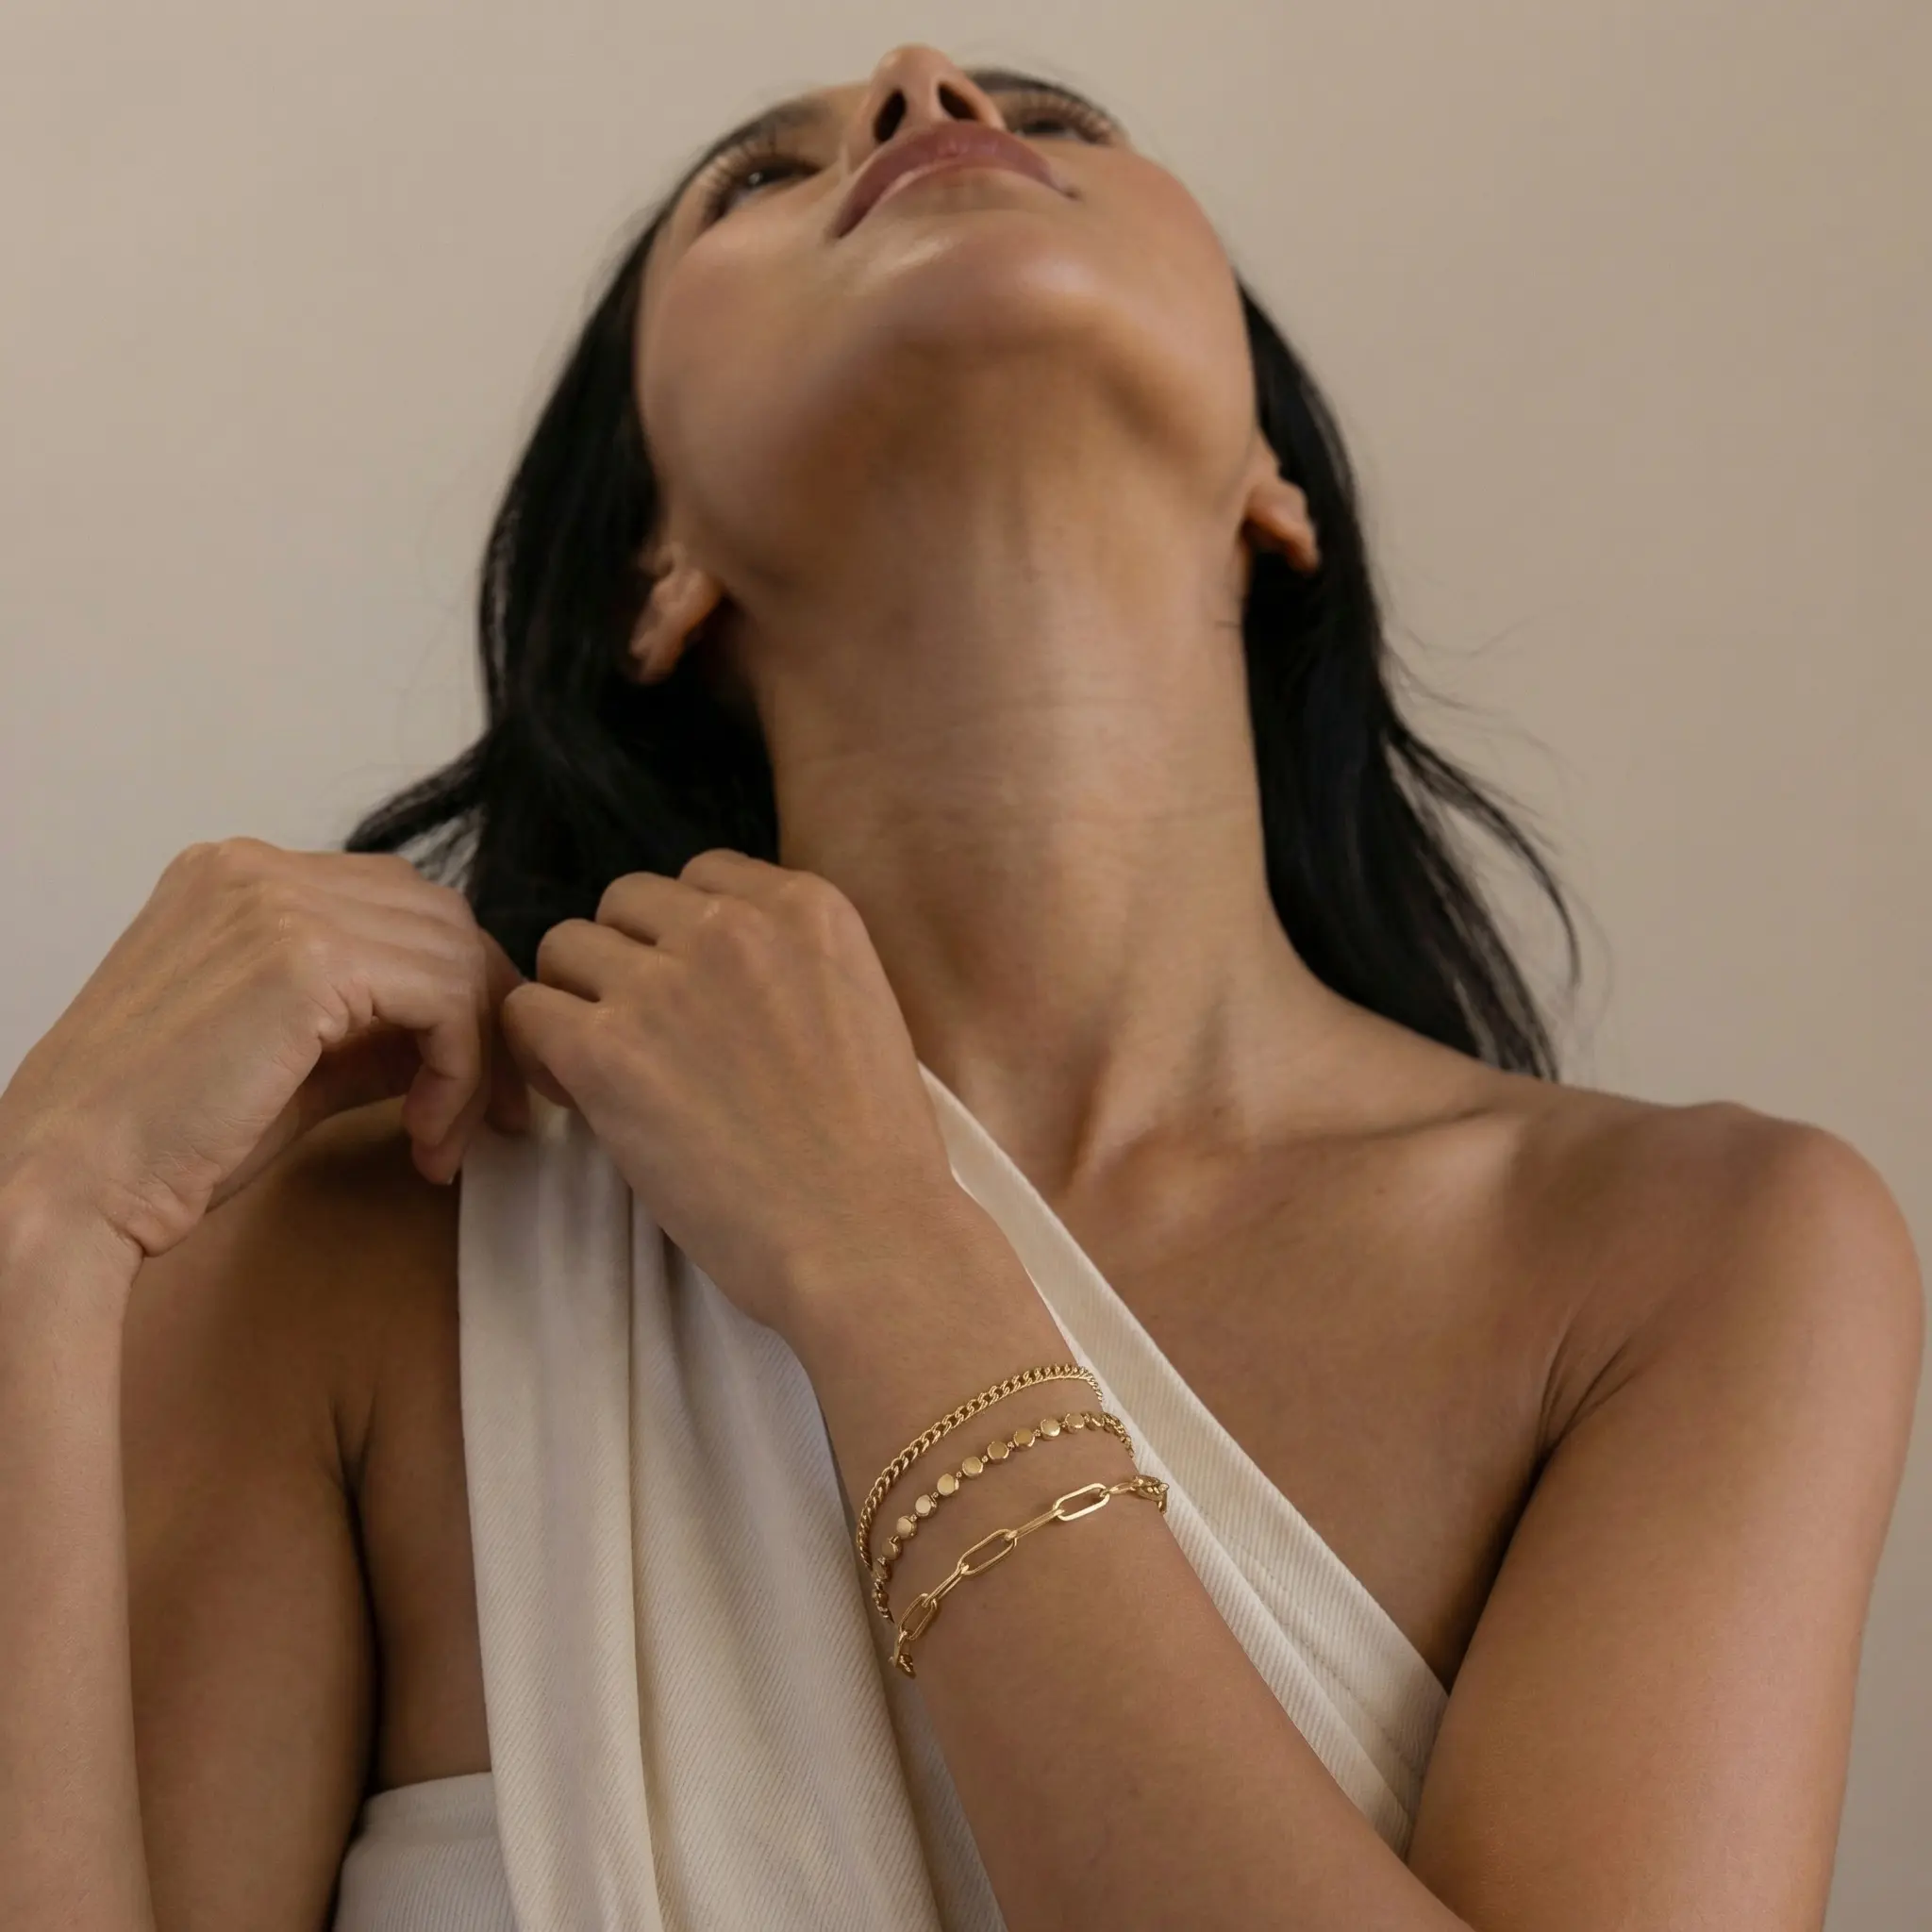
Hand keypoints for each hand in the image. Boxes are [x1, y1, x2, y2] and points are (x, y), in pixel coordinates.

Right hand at [0, 837, 533, 1264]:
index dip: (454, 990)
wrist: (69, 1186)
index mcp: (238, 879)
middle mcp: (257, 868)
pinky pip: (444, 999)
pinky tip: (424, 1132)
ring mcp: (279, 901)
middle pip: (439, 920)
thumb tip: (461, 1036)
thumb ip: (369, 1031)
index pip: (398, 906)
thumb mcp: (289, 1062)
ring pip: (453, 956)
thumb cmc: (162, 1141)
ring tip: (442, 1138)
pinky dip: (458, 1069)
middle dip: (482, 1017)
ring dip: (473, 1058)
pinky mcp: (308, 958)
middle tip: (488, 1113)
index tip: (469, 1080)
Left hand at [498, 848, 965, 1336]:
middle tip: (645, 1037)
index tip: (695, 998)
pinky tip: (579, 1097)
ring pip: (566, 946)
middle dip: (627, 961)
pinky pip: (526, 1012)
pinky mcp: (605, 1049)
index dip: (685, 938)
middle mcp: (732, 922)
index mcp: (807, 905)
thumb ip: (790, 968)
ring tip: (607, 1069)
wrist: (867, 1235)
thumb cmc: (876, 1153)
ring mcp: (664, 982)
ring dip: (578, 1001)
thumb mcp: (860, 1010)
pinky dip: (539, 1052)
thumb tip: (712, 979)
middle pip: (627, 903)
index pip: (703, 877)